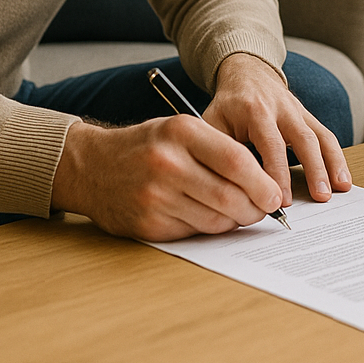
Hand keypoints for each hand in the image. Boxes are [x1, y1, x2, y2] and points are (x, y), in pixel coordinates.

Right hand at [52, 114, 281, 240]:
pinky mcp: (148, 223)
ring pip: (216, 219)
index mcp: (180, 132)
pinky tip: (209, 217)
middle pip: (230, 195)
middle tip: (264, 210)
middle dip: (255, 208)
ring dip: (235, 222)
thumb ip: (218, 149)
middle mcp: (167, 163)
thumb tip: (264, 181)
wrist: (89, 166)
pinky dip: (210, 229)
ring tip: (239, 213)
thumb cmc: (145, 146)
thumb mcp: (179, 130)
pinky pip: (194, 232)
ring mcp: (155, 196)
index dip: (262, 182)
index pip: (236, 160)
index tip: (274, 194)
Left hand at [203, 53, 351, 205]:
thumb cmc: (228, 105)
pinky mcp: (309, 117)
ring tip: (340, 189)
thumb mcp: (214, 123)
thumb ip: (221, 151)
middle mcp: (282, 108)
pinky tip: (343, 179)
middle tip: (319, 197)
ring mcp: (299, 111)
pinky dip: (338, 158)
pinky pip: (327, 136)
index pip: (271, 144)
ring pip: (321, 137)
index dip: (278, 173)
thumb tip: (227, 186)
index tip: (280, 201)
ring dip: (332, 164)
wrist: (248, 74)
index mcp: (255, 110)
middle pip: (303, 139)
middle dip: (313, 169)